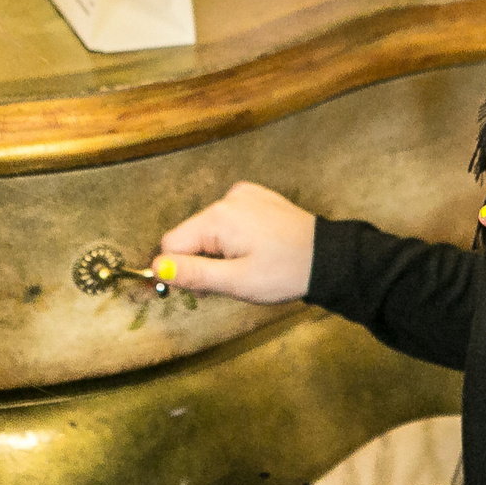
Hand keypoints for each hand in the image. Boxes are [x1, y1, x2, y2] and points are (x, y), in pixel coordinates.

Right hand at [153, 181, 316, 304]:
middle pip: (191, 235)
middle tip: (229, 281)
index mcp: (219, 218)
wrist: (329, 259)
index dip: (179, 270)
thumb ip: (193, 274)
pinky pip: (229, 219)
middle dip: (202, 261)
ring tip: (248, 266)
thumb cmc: (285, 272)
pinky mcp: (257, 197)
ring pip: (209, 229)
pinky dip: (234, 238)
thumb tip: (156, 267)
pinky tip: (256, 250)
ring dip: (218, 251)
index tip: (201, 289)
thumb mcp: (236, 281)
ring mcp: (244, 195)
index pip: (172, 244)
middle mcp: (228, 199)